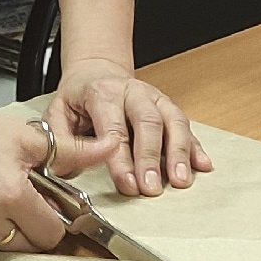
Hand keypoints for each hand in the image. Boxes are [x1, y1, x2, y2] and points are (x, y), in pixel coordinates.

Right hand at [0, 95, 120, 250]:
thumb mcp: (29, 139)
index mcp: (12, 195)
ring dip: (8, 233)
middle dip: (33, 229)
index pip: (51, 235)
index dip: (53, 220)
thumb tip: (111, 146)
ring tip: (0, 202)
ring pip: (3, 251)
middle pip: (29, 249)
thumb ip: (73, 151)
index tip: (46, 205)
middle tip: (24, 203)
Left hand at [50, 58, 211, 197]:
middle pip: (148, 123)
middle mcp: (133, 92)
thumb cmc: (78, 97)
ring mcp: (155, 99)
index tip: (127, 185)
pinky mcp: (169, 108)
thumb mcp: (56, 113)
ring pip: (173, 122)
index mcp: (103, 93)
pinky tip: (203, 165)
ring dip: (179, 153)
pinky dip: (196, 147)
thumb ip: (60, 141)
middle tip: (152, 189)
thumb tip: (67, 168)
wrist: (98, 70)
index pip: (114, 128)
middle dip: (151, 158)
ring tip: (181, 181)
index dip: (121, 159)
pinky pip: (186, 126)